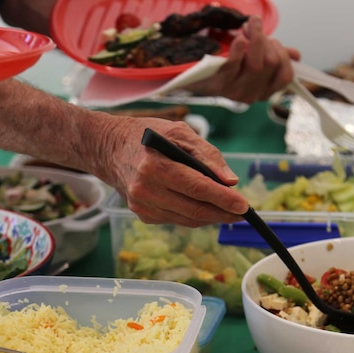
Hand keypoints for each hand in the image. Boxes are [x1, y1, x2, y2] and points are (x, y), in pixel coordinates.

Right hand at [93, 116, 248, 226]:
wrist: (109, 148)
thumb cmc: (147, 135)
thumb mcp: (179, 132)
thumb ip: (208, 155)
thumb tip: (230, 181)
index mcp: (155, 165)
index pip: (197, 187)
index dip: (223, 199)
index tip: (244, 206)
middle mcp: (145, 190)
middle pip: (194, 209)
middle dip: (222, 213)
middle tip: (242, 213)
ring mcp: (142, 206)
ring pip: (187, 219)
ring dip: (211, 217)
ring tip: (227, 211)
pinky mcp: (142, 215)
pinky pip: (177, 220)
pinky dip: (193, 215)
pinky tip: (202, 207)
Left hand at [185, 16, 299, 103]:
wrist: (196, 79)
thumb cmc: (227, 68)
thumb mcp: (254, 62)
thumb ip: (275, 58)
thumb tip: (296, 55)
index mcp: (263, 91)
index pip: (286, 76)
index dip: (283, 56)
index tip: (274, 42)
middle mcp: (252, 94)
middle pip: (271, 64)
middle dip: (267, 40)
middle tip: (255, 27)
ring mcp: (236, 91)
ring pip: (256, 64)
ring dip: (256, 38)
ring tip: (249, 26)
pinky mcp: (220, 84)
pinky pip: (234, 65)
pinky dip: (239, 48)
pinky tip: (239, 39)